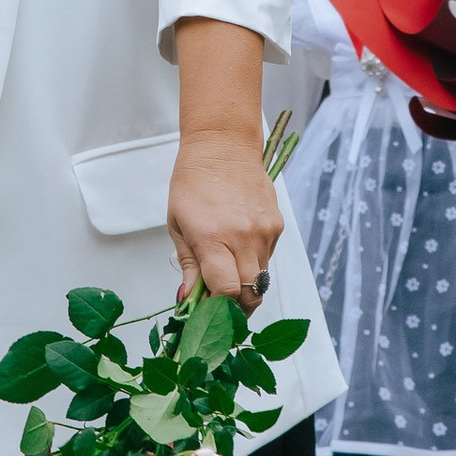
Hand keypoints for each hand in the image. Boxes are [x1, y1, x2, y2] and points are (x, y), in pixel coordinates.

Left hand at [167, 125, 279, 310]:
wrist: (223, 147)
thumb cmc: (193, 183)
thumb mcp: (178, 224)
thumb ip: (188, 264)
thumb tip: (188, 299)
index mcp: (213, 238)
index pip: (227, 291)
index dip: (218, 307)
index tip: (207, 308)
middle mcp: (244, 238)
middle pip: (251, 294)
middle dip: (236, 306)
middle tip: (220, 303)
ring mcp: (265, 232)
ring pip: (261, 278)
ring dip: (245, 283)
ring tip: (227, 268)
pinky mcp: (277, 225)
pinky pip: (268, 257)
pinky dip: (254, 262)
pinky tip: (239, 245)